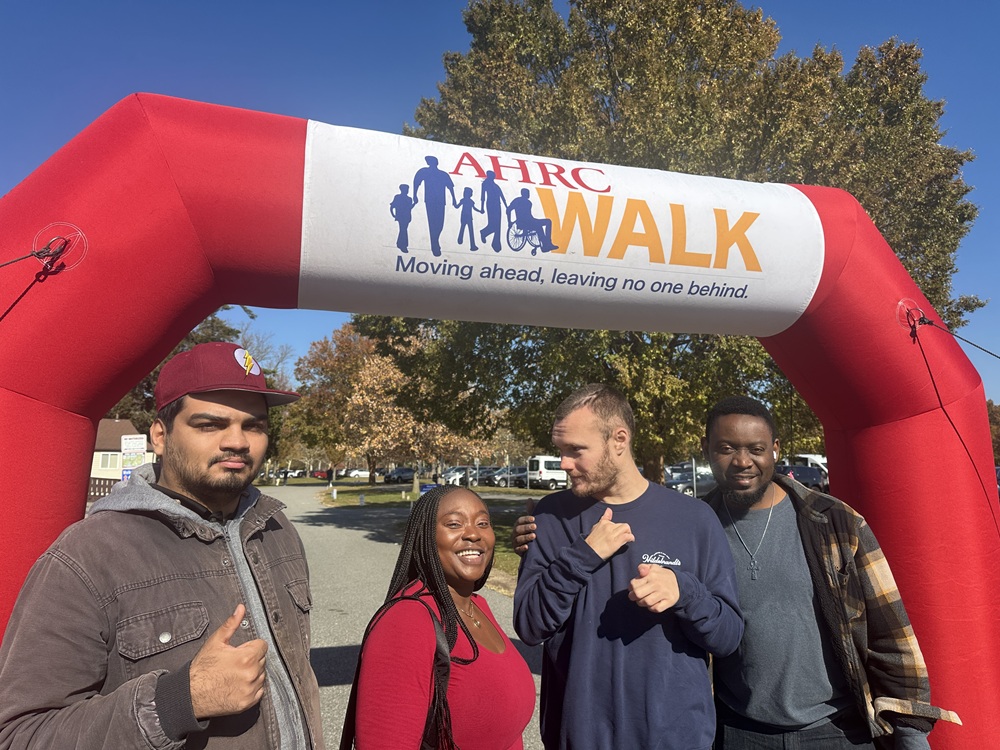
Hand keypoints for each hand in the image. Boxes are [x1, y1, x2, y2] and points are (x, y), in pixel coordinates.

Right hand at [189, 604, 267, 718]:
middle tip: (234, 663)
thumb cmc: (202, 669)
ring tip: (234, 674)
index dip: (250, 646)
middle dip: (251, 659)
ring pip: (261, 675)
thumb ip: (231, 624)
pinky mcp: (248, 702)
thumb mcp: (215, 642)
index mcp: (247, 657)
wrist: (191, 695)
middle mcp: (252, 674)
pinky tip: (237, 685)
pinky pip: (259, 691)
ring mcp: (250, 690)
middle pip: (262, 660)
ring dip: (252, 673)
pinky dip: (251, 688)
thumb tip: (241, 608)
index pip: (262, 645)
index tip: (240, 651)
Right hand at [512, 499, 536, 555]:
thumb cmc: (531, 532)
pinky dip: (522, 548)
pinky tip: (528, 547)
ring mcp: (515, 542)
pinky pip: (518, 550)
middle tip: (535, 526)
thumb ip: (530, 511)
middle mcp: (515, 533)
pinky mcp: (517, 551)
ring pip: (518, 539)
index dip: (526, 519)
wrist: (532, 547)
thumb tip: (529, 499)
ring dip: (526, 537)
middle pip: (518, 529)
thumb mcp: (531, 522)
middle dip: (526, 527)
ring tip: (534, 536)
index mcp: (518, 525)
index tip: (534, 519)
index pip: (520, 520)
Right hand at [585, 507, 633, 559]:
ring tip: (627, 538)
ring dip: (628, 533)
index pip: (616, 521)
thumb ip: (604, 518)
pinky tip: (630, 540)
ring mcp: (612, 534)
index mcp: (604, 523)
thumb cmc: (592, 541)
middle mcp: (608, 526)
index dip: (619, 527)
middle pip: (623, 524)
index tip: (620, 531)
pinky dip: (630, 538)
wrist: (589, 551)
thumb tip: (609, 510)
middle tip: (624, 536)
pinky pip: (627, 536)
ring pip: (626, 528)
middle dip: (625, 530)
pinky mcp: (616, 541)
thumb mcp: (595, 527)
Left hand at [628, 564, 678, 612]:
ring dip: (641, 603)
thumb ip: (642, 567)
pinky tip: (652, 604)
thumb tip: (641, 572)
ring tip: (642, 600)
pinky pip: (656, 609)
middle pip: (638, 594)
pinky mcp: (669, 601)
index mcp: (651, 575)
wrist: (678, 582)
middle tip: (634, 597)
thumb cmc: (659, 576)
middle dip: (633, 597)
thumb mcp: (652, 567)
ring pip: (647, 602)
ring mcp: (664, 593)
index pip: (634, 584)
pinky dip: (652, 608)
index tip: (633, 588)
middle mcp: (657, 584)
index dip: (631, 588)